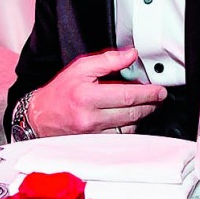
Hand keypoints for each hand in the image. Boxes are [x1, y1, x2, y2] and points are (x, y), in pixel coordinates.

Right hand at [25, 48, 165, 136]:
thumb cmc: (60, 92)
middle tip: (158, 97)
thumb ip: (107, 60)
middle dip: (150, 104)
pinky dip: (129, 126)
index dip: (148, 93)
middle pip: (132, 113)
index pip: (127, 95)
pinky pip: (120, 136)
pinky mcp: (95, 143)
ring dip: (141, 116)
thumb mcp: (80, 68)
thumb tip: (131, 55)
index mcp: (87, 96)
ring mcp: (93, 133)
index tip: (159, 90)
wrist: (40, 117)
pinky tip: (129, 117)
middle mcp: (90, 117)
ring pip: (129, 126)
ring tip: (144, 105)